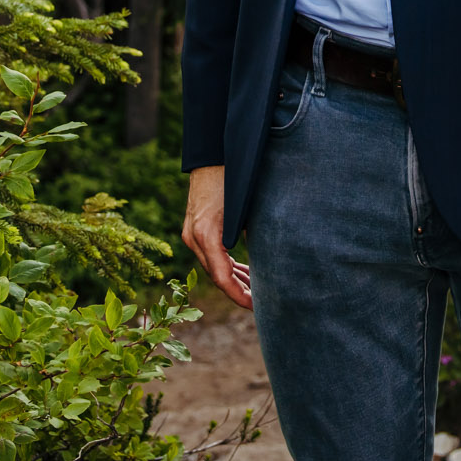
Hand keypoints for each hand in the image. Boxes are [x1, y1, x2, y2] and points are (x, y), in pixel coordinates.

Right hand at [182, 165, 251, 308]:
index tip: (255, 306)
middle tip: (262, 304)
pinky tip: (242, 271)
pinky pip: (210, 254)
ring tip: (255, 291)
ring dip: (233, 278)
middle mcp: (194, 237)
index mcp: (207, 234)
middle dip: (238, 291)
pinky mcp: (194, 228)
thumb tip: (270, 265)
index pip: (221, 277)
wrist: (214, 153)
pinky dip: (226, 264)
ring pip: (213, 266)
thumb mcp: (247, 210)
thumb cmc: (235, 178)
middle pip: (216, 275)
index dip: (238, 295)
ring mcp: (190, 233)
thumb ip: (254, 238)